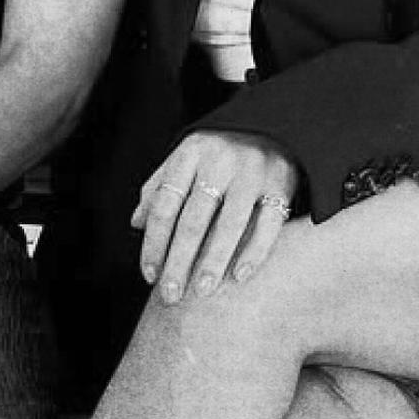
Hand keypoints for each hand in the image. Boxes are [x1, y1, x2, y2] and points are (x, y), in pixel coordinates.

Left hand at [132, 132, 299, 303]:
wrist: (276, 122)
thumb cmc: (221, 150)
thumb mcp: (187, 157)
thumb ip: (161, 186)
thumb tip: (137, 223)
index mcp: (190, 153)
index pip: (164, 205)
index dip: (154, 243)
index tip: (150, 275)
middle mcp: (221, 160)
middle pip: (193, 220)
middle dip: (179, 261)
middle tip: (170, 296)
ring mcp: (253, 171)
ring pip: (229, 225)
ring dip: (213, 262)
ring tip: (201, 292)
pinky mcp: (282, 183)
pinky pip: (268, 225)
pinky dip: (254, 252)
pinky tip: (240, 277)